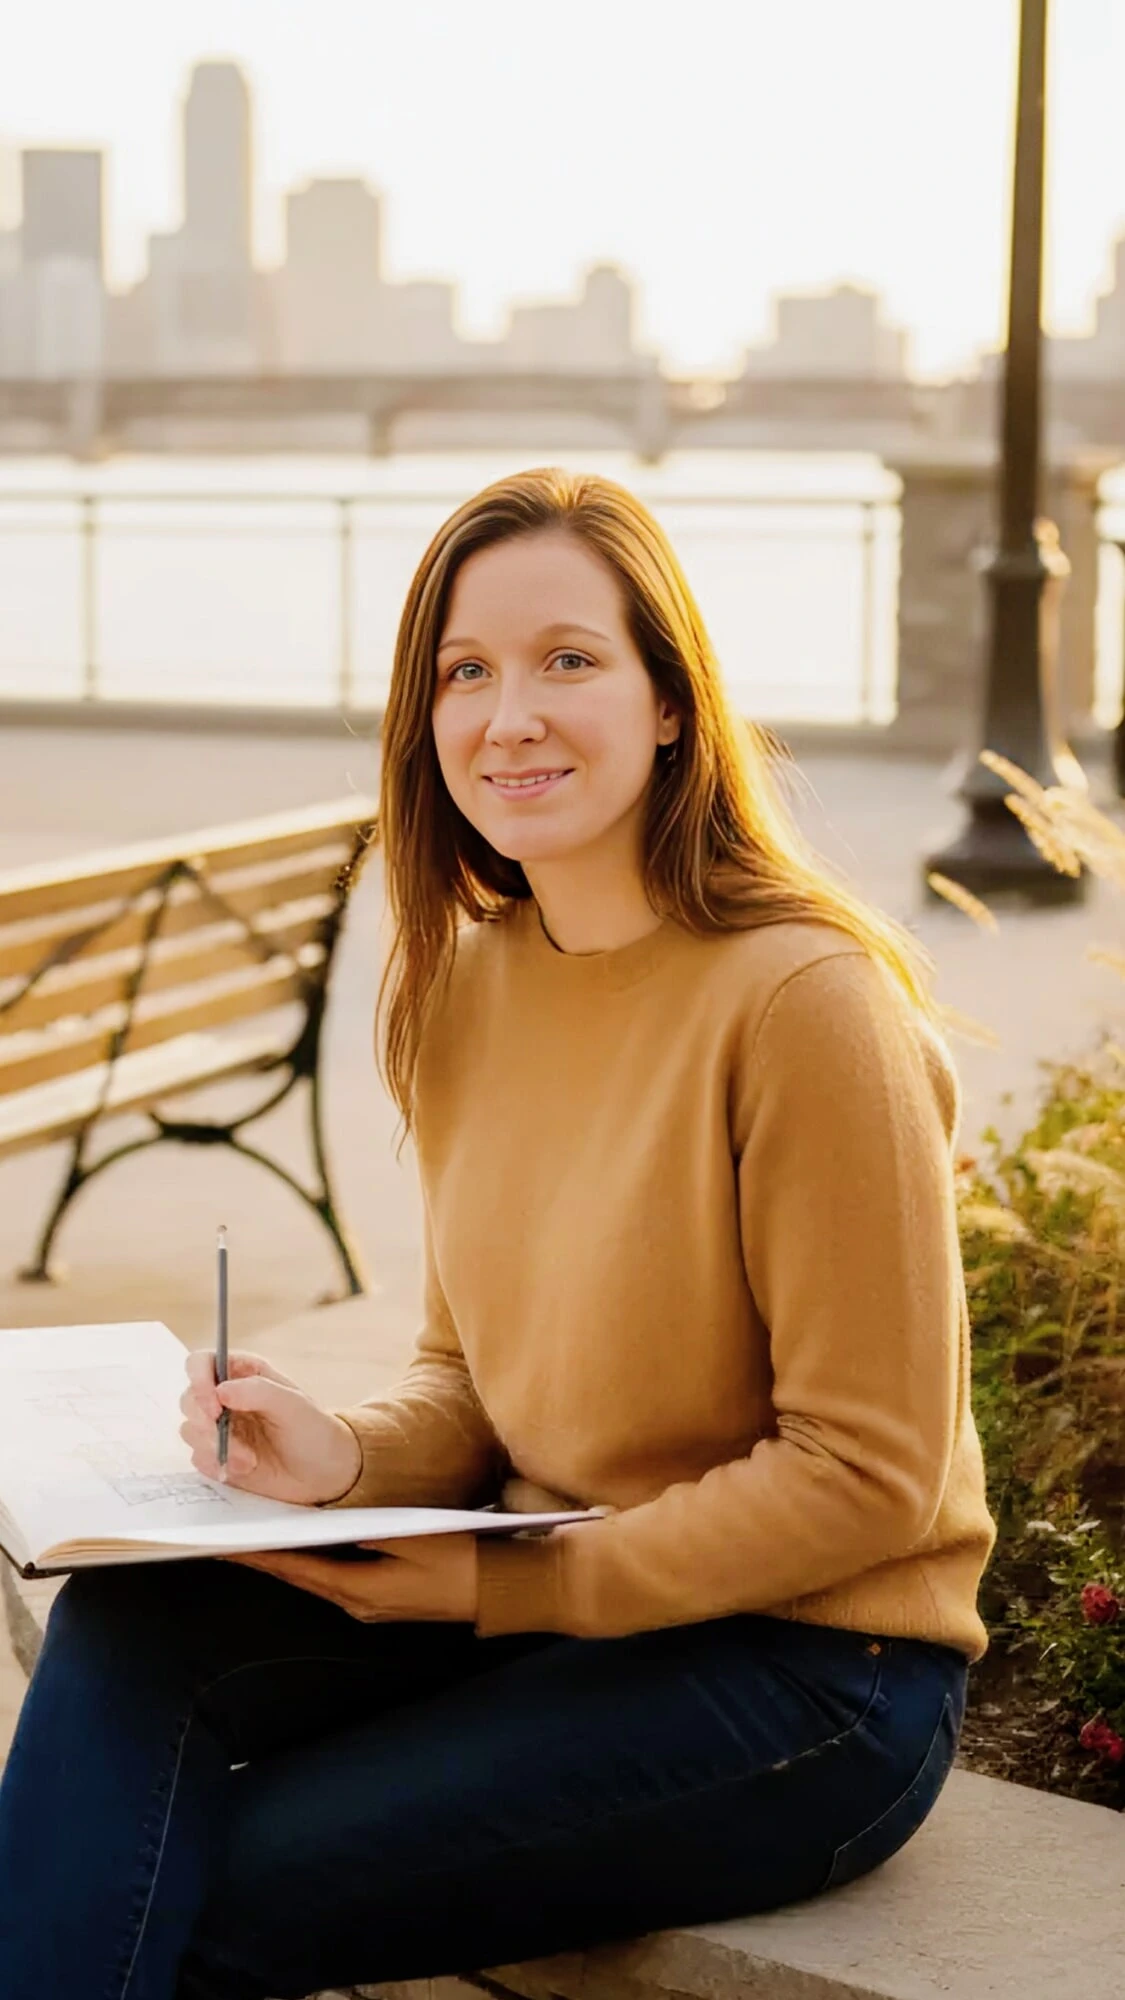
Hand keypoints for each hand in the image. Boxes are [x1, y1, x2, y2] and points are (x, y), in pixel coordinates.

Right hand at [180, 1349, 361, 1504]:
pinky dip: (217, 1464)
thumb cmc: (313, 1430)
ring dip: (216, 1447)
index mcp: (243, 1374)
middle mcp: (225, 1398)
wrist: (324, 1473)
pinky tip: (245, 1468)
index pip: (202, 1363)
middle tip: (223, 1437)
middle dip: (203, 1420)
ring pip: (190, 1431)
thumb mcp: (293, 1404)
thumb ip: (257, 1391)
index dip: (197, 1379)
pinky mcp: (217, 1456)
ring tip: (249, 1459)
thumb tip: (220, 1390)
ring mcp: (219, 1428)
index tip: (212, 1404)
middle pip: (188, 1398)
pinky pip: (198, 1458)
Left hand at [224, 1534, 477, 1622]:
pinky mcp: (383, 1599)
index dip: (262, 1557)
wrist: (498, 1589)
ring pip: (318, 1579)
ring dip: (289, 1560)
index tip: (229, 1545)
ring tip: (259, 1537)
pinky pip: (337, 1579)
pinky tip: (305, 1546)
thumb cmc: (460, 1561)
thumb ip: (370, 1532)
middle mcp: (359, 1604)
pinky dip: (314, 1563)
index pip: (298, 1571)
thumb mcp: (414, 1537)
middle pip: (302, 1577)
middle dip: (268, 1557)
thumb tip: (333, 1527)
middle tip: (232, 1537)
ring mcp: (371, 1605)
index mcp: (361, 1591)